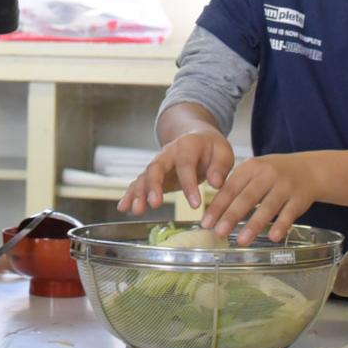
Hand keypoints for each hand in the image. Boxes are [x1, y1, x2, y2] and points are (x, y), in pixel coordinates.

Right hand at [118, 130, 236, 212]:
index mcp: (187, 145)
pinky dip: (131, 194)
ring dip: (139, 193)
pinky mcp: (153, 175)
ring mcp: (158, 164)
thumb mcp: (223, 152)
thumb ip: (220, 168)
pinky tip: (124, 207)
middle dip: (154, 185)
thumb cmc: (211, 148)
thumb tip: (216, 183)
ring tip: (136, 210)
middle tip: (155, 204)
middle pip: (156, 167)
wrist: (197, 138)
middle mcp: (168, 152)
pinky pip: (139, 183)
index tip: (196, 204)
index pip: (185, 164)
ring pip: (145, 176)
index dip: (189, 184)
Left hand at [200, 153, 319, 244]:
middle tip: (219, 233)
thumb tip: (215, 213)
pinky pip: (289, 214)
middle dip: (231, 216)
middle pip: (247, 198)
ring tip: (241, 241)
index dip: (218, 206)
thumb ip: (237, 187)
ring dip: (254, 225)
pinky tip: (273, 237)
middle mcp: (267, 175)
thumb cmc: (275, 173)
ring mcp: (285, 186)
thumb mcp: (255, 172)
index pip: (231, 188)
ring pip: (267, 207)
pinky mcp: (299, 198)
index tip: (207, 222)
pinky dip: (281, 225)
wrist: (310, 169)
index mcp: (251, 167)